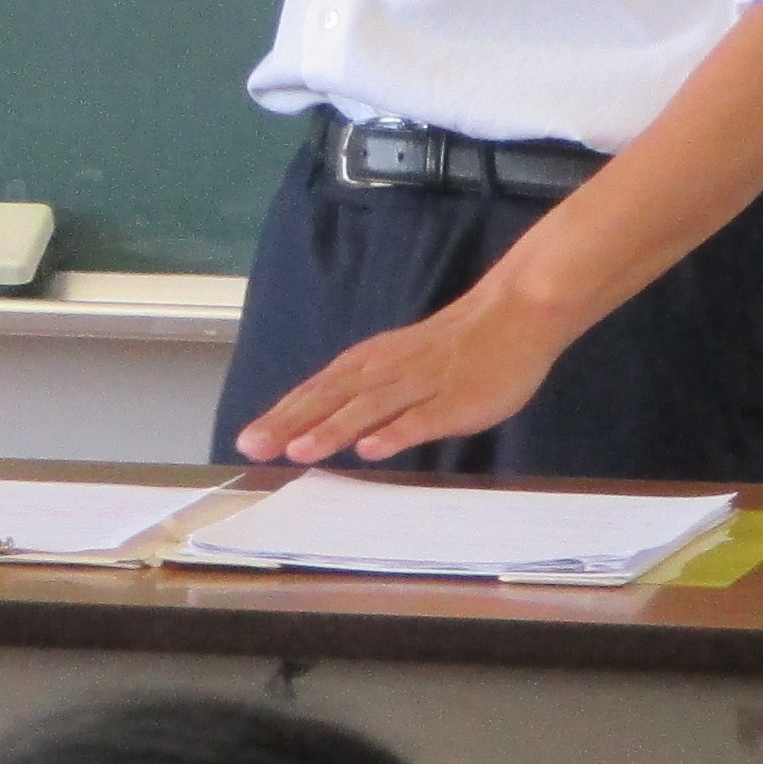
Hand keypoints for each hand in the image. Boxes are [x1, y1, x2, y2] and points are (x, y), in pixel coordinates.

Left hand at [233, 284, 571, 462]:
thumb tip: (331, 421)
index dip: (282, 413)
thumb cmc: (457, 344)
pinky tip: (370, 450)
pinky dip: (395, 432)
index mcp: (373, 361)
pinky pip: (422, 418)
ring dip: (333, 428)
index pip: (318, 389)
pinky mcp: (456, 400)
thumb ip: (370, 390)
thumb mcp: (403, 361)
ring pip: (370, 407)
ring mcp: (422, 384)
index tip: (247, 437)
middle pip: (332, 397)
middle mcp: (388, 369)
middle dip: (291, 422)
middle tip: (252, 446)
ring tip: (299, 451)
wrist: (516, 312)